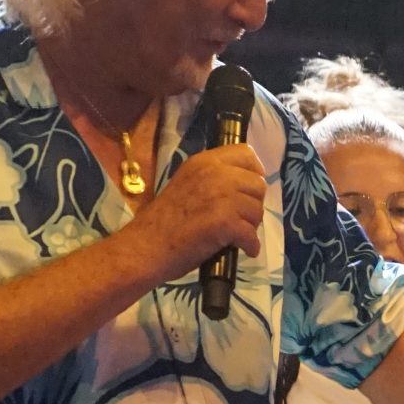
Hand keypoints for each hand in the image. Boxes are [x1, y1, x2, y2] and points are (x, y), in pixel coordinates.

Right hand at [136, 144, 266, 281]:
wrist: (145, 246)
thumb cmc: (163, 221)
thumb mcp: (187, 183)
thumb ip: (212, 179)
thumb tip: (241, 186)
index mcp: (205, 161)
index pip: (247, 153)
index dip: (253, 173)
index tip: (248, 191)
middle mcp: (215, 173)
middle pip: (258, 184)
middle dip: (254, 204)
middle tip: (241, 219)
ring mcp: (221, 196)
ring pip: (257, 210)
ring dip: (251, 226)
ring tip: (237, 236)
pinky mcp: (224, 222)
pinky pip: (251, 235)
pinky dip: (250, 246)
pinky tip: (242, 249)